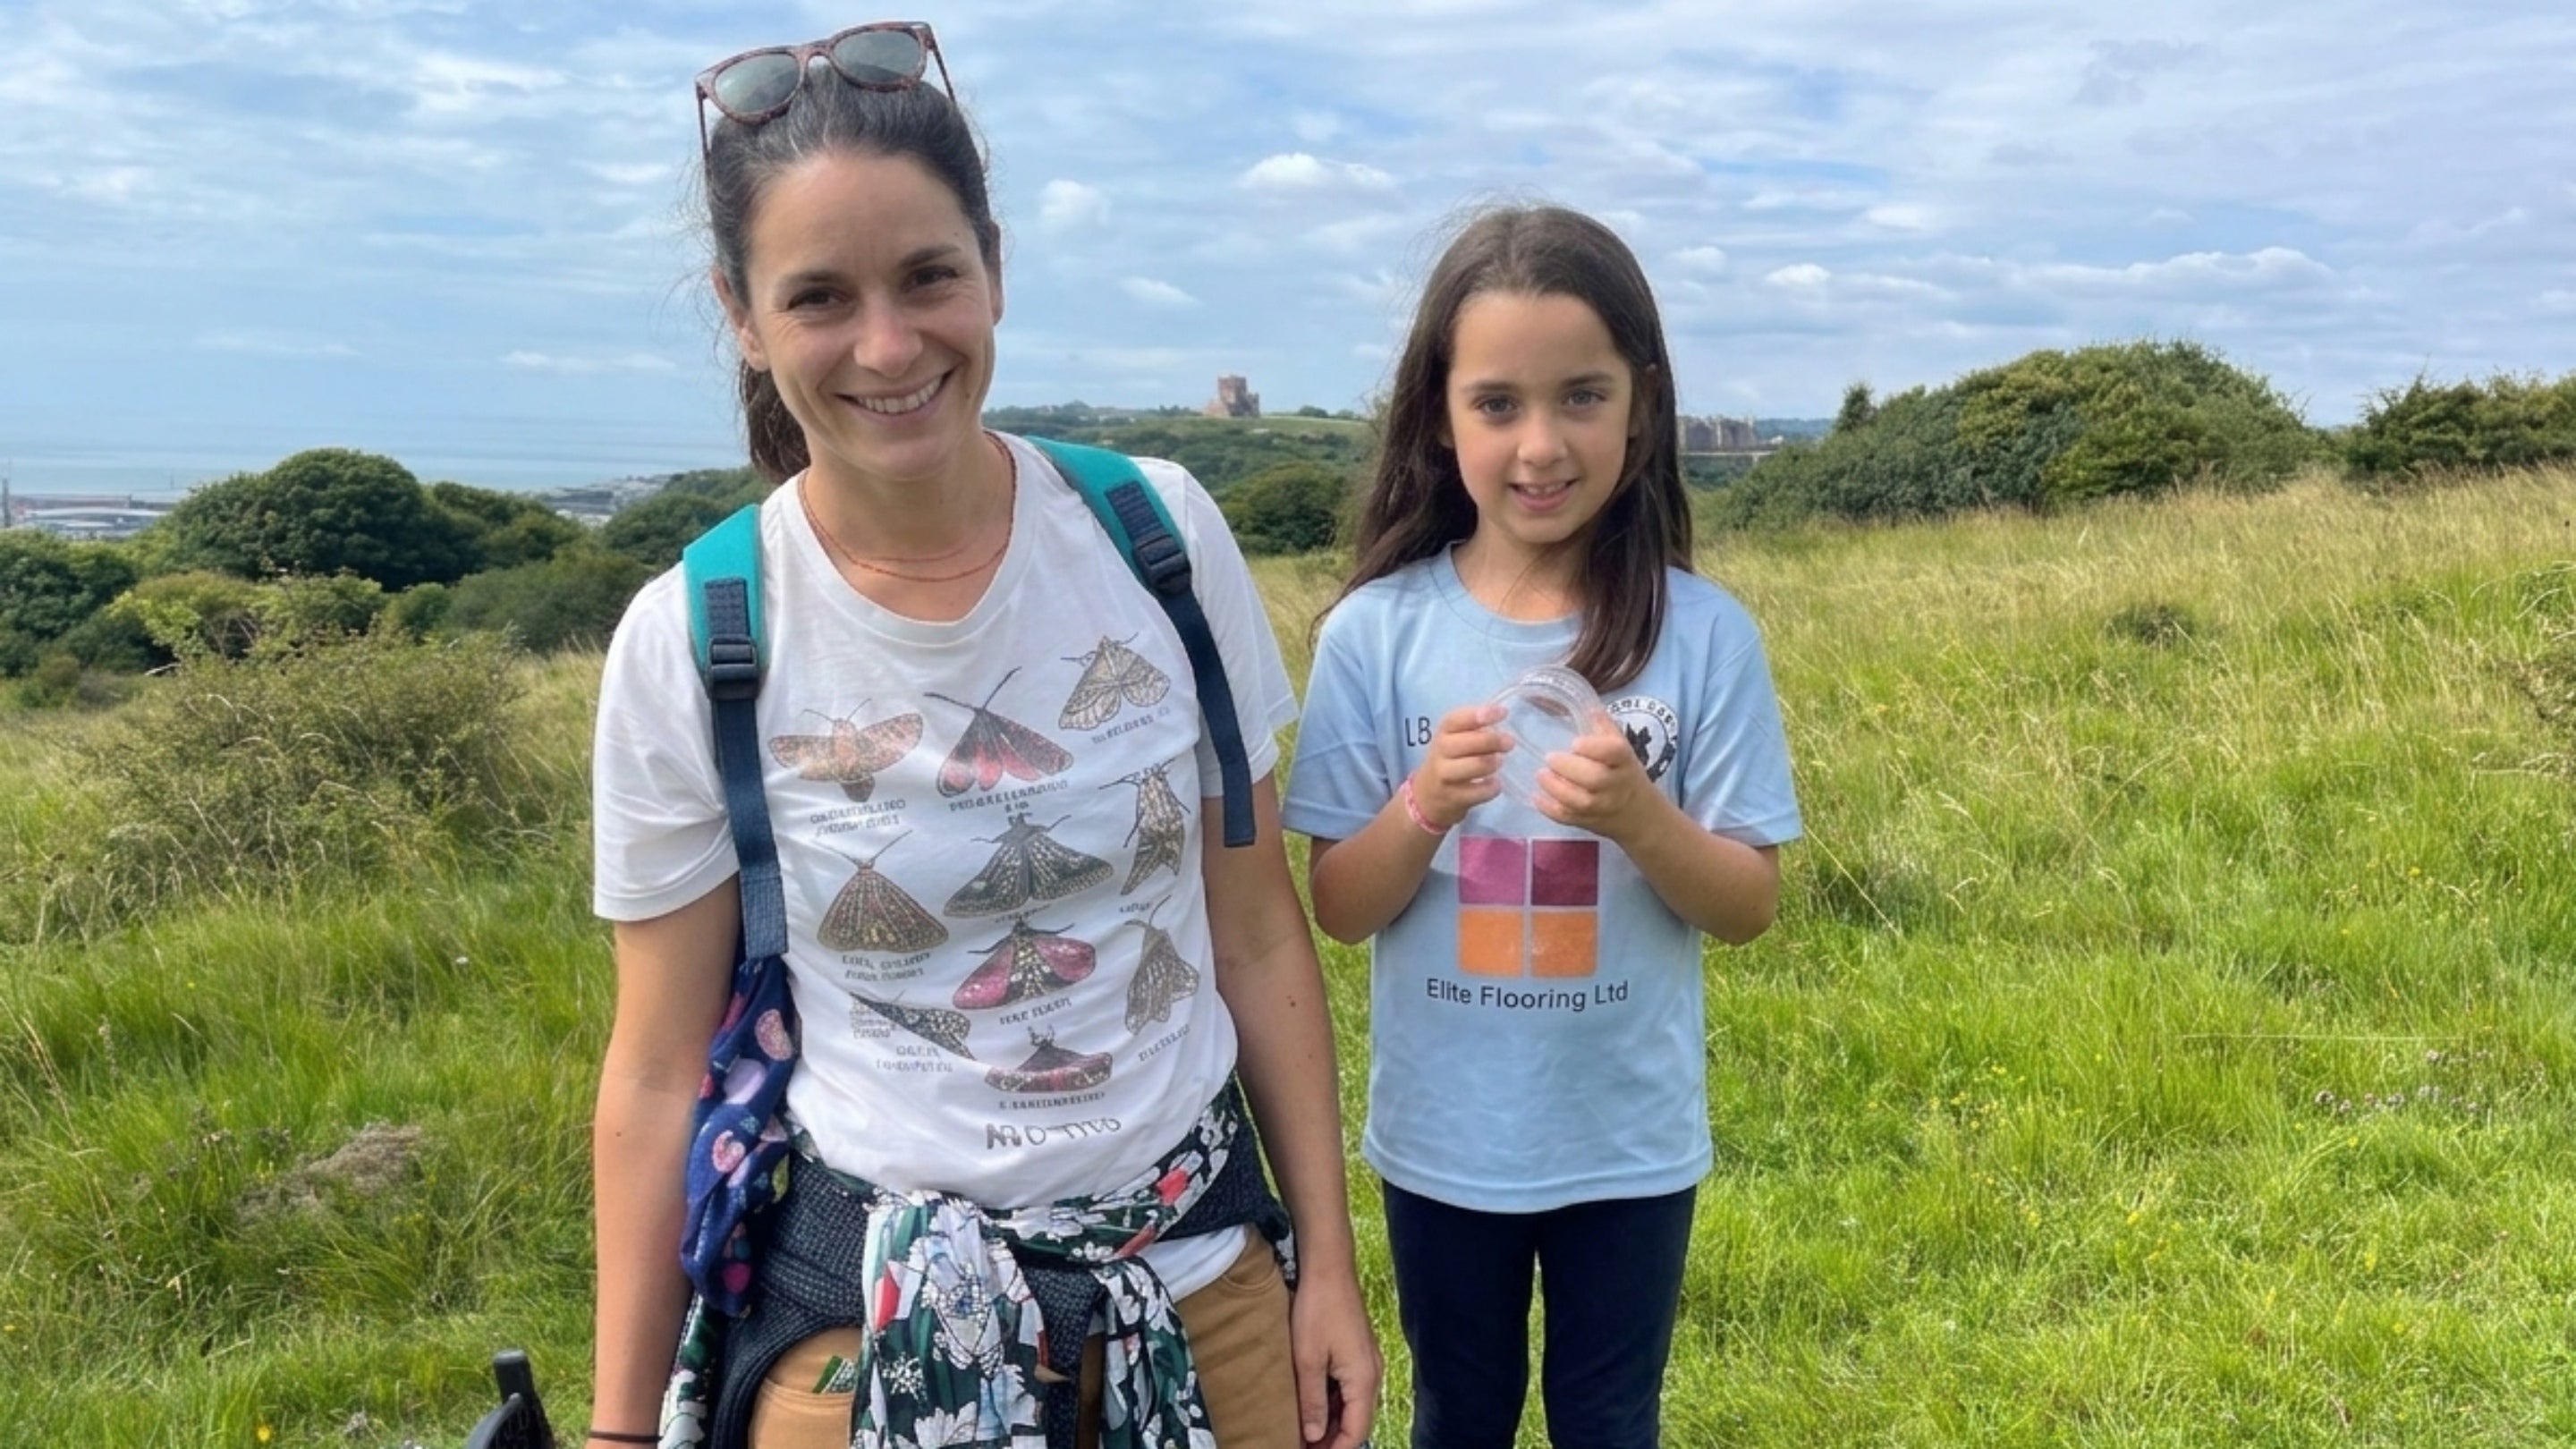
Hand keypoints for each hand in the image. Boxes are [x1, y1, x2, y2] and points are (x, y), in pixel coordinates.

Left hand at [1289, 1267, 1379, 1448]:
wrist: (1328, 1268)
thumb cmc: (1317, 1309)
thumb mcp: (1307, 1359)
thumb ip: (1312, 1401)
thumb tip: (1313, 1435)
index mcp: (1364, 1379)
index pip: (1356, 1431)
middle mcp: (1371, 1374)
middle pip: (1356, 1421)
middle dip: (1332, 1439)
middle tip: (1301, 1445)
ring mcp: (1366, 1362)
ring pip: (1351, 1405)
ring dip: (1330, 1421)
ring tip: (1302, 1432)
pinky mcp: (1357, 1353)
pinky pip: (1348, 1388)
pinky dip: (1331, 1402)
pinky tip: (1310, 1405)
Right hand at [1409, 703, 1504, 829]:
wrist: (1429, 795)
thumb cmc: (1450, 759)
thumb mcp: (1455, 739)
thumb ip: (1474, 728)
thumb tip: (1503, 717)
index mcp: (1444, 732)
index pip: (1457, 719)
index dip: (1480, 714)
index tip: (1503, 713)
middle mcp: (1441, 752)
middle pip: (1467, 742)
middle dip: (1493, 741)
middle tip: (1510, 742)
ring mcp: (1445, 776)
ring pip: (1473, 766)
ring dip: (1492, 762)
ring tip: (1500, 761)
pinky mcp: (1454, 798)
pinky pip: (1478, 792)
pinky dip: (1491, 788)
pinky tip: (1495, 784)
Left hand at [1533, 709, 1667, 843]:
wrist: (1637, 813)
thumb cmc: (1623, 773)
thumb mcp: (1621, 748)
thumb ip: (1604, 728)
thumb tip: (1589, 705)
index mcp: (1624, 761)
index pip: (1615, 752)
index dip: (1595, 747)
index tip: (1575, 742)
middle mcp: (1615, 785)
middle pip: (1595, 778)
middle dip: (1569, 768)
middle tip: (1550, 758)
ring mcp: (1602, 806)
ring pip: (1580, 801)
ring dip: (1556, 788)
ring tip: (1540, 775)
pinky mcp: (1588, 822)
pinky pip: (1568, 818)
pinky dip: (1549, 809)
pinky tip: (1537, 797)